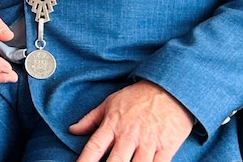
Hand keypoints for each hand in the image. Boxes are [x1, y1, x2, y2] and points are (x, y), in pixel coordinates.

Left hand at [69, 80, 193, 161]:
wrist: (170, 89)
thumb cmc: (138, 96)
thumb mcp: (110, 102)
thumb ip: (90, 119)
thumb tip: (72, 130)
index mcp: (113, 125)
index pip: (95, 147)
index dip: (85, 161)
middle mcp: (129, 135)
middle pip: (115, 161)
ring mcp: (148, 142)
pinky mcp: (166, 148)